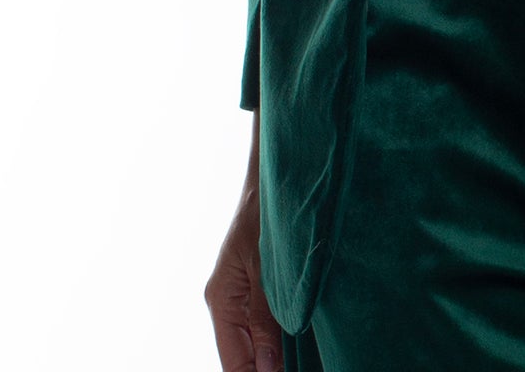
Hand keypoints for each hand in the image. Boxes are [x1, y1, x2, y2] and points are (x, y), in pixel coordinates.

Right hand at [205, 114, 283, 371]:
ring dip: (275, 358)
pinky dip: (279, 341)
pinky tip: (301, 349)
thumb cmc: (268, 212)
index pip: (234, 364)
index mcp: (223, 300)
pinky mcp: (257, 287)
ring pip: (254, 345)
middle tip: (300, 367)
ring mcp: (240, 296)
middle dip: (268, 370)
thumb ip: (265, 319)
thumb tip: (268, 371)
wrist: (275, 172)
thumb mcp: (268, 267)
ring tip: (301, 362)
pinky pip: (264, 326)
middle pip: (243, 358)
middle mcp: (227, 304)